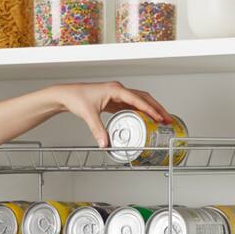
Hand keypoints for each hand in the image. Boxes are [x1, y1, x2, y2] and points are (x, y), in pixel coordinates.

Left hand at [51, 81, 172, 148]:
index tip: (159, 117)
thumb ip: (98, 130)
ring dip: (151, 109)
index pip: (137, 99)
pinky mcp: (114, 101)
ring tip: (161, 120)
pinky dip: (140, 112)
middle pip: (144, 98)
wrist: (67, 95)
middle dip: (157, 108)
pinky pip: (131, 105)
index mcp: (115, 90)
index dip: (150, 109)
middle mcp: (118, 90)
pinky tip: (145, 120)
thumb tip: (105, 143)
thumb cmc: (76, 98)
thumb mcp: (89, 114)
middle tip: (167, 120)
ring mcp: (117, 95)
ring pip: (139, 101)